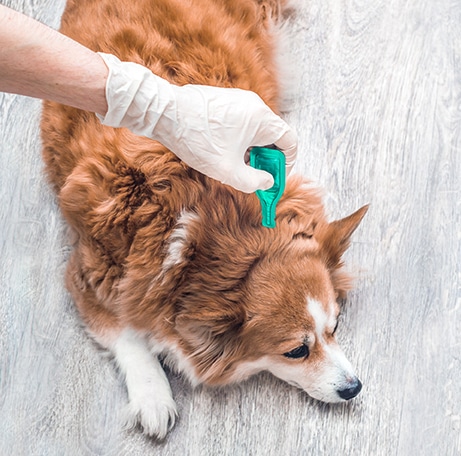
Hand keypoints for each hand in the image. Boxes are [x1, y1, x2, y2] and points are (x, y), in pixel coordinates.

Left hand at [97, 53, 296, 192]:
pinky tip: (226, 152)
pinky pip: (244, 123)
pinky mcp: (226, 100)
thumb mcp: (228, 171)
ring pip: (257, 130)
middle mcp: (254, 105)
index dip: (286, 163)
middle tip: (256, 176)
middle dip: (267, 159)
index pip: (290, 141)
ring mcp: (240, 100)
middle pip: (274, 135)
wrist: (165, 113)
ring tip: (238, 166)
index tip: (274, 177)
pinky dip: (242, 140)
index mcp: (261, 119)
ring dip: (253, 150)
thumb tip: (267, 183)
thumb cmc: (196, 140)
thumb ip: (253, 182)